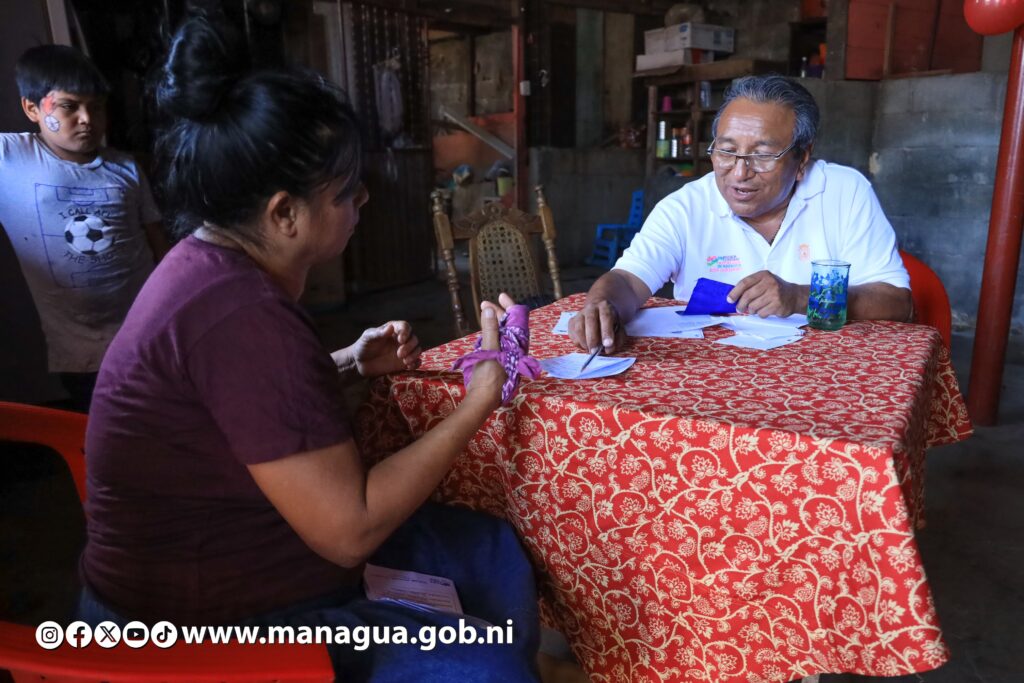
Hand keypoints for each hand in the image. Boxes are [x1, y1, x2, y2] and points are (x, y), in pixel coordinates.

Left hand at [350, 321, 421, 377]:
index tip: (400, 340)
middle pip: (413, 338)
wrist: (360, 363)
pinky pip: (416, 361)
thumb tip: (391, 327)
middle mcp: (401, 339)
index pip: (405, 326)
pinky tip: (409, 367)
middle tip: (399, 354)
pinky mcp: (404, 362)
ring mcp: (404, 351)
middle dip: (409, 346)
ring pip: (417, 349)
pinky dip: (416, 363)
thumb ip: (378, 333)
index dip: (405, 332)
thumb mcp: (368, 338)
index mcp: (393, 330)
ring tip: (404, 361)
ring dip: (414, 355)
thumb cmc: (363, 346)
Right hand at [465, 293, 514, 409]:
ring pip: (503, 333)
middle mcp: (514, 349)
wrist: (483, 400)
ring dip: (494, 322)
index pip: (518, 320)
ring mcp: (506, 356)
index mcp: (517, 346)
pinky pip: (498, 342)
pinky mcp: (499, 361)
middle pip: (510, 326)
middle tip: (485, 304)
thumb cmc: (488, 376)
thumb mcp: (489, 350)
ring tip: (483, 313)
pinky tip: (483, 331)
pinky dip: (491, 333)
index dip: (510, 306)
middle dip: (498, 313)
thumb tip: (489, 310)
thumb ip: (490, 330)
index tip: (501, 296)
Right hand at [568, 299, 625, 352]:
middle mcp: (591, 308)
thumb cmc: (611, 322)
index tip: (608, 344)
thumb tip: (608, 349)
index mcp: (605, 307)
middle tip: (595, 351)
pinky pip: (572, 333)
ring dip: (584, 342)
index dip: (606, 331)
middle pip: (590, 321)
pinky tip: (585, 345)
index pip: (606, 317)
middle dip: (592, 338)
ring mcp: (580, 314)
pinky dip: (578, 342)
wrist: (599, 312)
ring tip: (590, 350)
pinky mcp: (572, 321)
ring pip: (578, 328)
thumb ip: (617, 339)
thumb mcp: (619, 328)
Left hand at [727, 271, 806, 317]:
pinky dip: (760, 314)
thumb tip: (733, 297)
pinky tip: (765, 310)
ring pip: (753, 306)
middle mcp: (770, 283)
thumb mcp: (764, 281)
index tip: (729, 300)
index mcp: (764, 275)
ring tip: (755, 309)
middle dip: (741, 305)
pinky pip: (761, 313)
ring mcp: (775, 294)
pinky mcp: (778, 305)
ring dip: (751, 310)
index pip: (745, 283)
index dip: (735, 292)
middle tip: (739, 309)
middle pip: (747, 296)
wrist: (794, 296)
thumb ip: (751, 286)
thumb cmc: (775, 289)